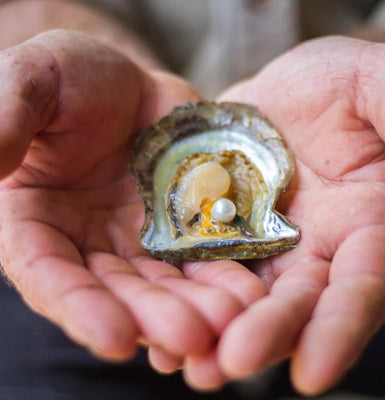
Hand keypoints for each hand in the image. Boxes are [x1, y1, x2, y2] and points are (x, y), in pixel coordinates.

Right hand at [0, 30, 265, 367]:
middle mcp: (89, 242)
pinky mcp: (180, 225)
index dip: (79, 308)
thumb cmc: (69, 78)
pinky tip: (248, 294)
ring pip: (167, 281)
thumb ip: (6, 119)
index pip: (49, 275)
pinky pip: (202, 255)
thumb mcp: (32, 82)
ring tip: (231, 321)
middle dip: (155, 316)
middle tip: (194, 337)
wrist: (127, 83)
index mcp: (37, 221)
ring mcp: (139, 237)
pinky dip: (223, 275)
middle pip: (120, 290)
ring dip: (198, 306)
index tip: (114, 338)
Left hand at [211, 36, 384, 394]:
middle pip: (291, 302)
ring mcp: (263, 241)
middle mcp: (313, 246)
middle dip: (263, 336)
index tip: (312, 379)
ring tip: (181, 361)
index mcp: (362, 224)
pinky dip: (185, 293)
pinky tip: (156, 317)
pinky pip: (202, 265)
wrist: (283, 89)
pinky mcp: (222, 228)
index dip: (339, 331)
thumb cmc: (340, 81)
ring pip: (242, 294)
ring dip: (216, 329)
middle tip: (225, 367)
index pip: (358, 288)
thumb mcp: (376, 87)